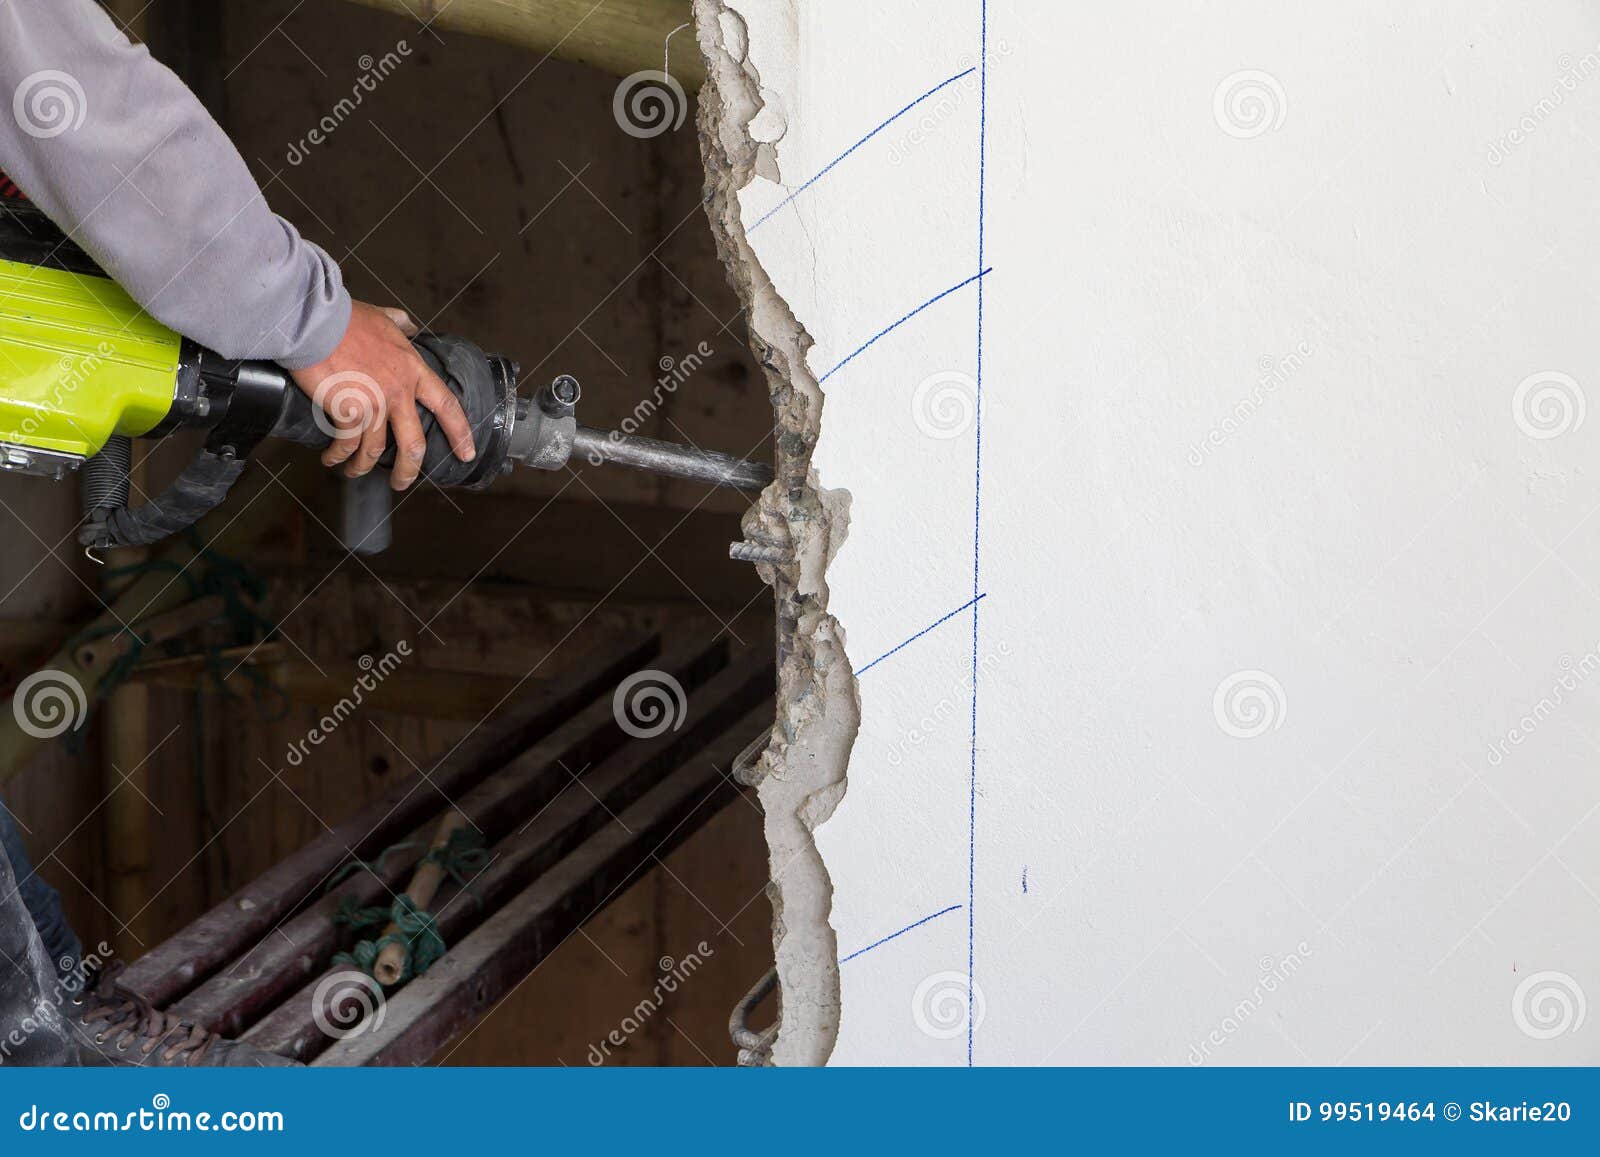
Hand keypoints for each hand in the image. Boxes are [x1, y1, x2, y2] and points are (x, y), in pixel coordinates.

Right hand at [289, 302, 475, 490]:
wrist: (317, 322)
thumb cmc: (346, 318)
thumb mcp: (383, 317)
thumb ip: (399, 324)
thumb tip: (409, 325)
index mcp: (412, 370)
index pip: (446, 406)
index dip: (460, 433)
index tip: (467, 453)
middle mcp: (398, 391)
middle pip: (413, 444)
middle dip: (409, 470)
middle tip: (402, 482)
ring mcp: (374, 404)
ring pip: (375, 451)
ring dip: (363, 468)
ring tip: (354, 473)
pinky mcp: (348, 412)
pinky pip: (346, 445)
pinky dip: (338, 456)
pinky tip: (331, 458)